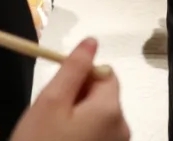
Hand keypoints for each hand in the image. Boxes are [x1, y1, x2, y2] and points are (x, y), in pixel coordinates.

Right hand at [10, 38, 128, 140]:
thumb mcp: (50, 102)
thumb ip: (73, 68)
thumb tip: (92, 41)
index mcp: (111, 109)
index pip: (106, 74)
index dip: (81, 77)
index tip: (57, 92)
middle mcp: (122, 129)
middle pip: (103, 98)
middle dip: (77, 100)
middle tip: (49, 116)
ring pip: (97, 120)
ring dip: (76, 120)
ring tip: (51, 134)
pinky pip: (96, 139)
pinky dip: (79, 138)